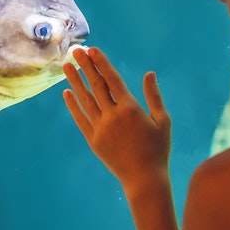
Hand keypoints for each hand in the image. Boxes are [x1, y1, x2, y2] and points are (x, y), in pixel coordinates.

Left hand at [62, 47, 171, 188]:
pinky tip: (67, 93)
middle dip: (86, 66)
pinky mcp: (93, 140)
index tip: (93, 50)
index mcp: (131, 109)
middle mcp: (113, 116)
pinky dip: (73, 105)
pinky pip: (80, 118)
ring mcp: (101, 128)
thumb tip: (149, 74)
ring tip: (67, 66)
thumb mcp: (163, 121)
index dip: (101, 63)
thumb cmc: (158, 149)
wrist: (144, 179)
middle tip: (76, 50)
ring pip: (85, 100)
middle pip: (96, 85)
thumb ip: (154, 96)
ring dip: (75, 81)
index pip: (112, 80)